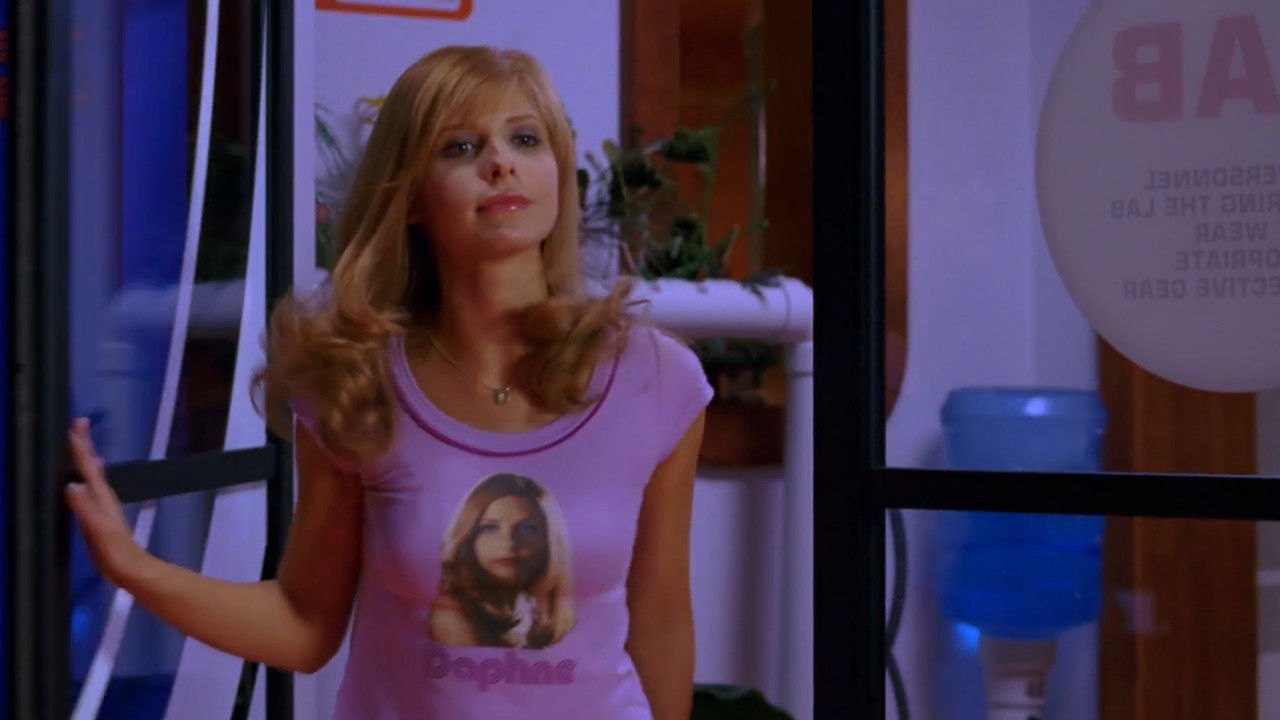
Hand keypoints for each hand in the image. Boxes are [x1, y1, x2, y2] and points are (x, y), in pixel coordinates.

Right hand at [64, 418, 148, 585]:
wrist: (131, 570)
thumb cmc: (115, 552)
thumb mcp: (98, 530)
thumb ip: (85, 509)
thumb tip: (71, 485)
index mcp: (101, 497)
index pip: (88, 466)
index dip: (82, 445)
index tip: (77, 423)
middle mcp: (102, 497)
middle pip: (90, 466)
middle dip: (83, 445)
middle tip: (77, 424)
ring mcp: (102, 506)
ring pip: (90, 476)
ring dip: (83, 459)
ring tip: (77, 444)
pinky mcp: (98, 517)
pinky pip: (88, 490)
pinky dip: (83, 479)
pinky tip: (81, 482)